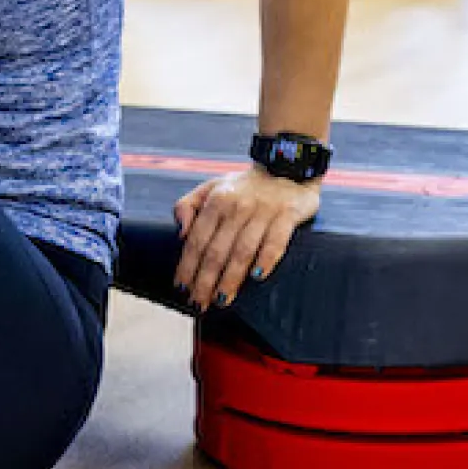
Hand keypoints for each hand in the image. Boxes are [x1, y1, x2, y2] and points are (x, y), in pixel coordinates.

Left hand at [170, 167, 318, 308]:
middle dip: (205, 281)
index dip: (187, 266)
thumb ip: (187, 206)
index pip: (197, 240)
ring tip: (223, 298)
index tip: (181, 288)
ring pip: (243, 251)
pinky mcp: (288, 213)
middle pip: (217, 251)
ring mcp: (264, 210)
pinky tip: (257, 277)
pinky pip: (276, 241)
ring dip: (231, 278)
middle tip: (199, 303)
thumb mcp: (211, 187)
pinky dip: (267, 259)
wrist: (288, 165)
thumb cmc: (246, 186)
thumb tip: (180, 233)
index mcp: (217, 200)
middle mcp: (238, 206)